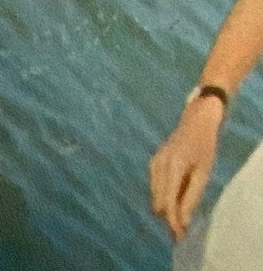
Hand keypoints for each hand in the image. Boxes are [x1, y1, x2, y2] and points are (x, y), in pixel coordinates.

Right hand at [150, 94, 226, 240]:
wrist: (195, 122)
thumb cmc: (203, 148)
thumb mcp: (203, 173)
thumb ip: (191, 196)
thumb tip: (182, 219)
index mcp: (172, 166)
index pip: (168, 200)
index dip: (172, 220)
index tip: (178, 235)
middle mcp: (159, 163)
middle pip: (158, 198)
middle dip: (168, 217)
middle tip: (179, 233)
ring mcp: (154, 161)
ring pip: (154, 192)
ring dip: (164, 208)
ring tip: (175, 222)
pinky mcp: (154, 161)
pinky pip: (155, 184)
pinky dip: (161, 197)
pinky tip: (169, 203)